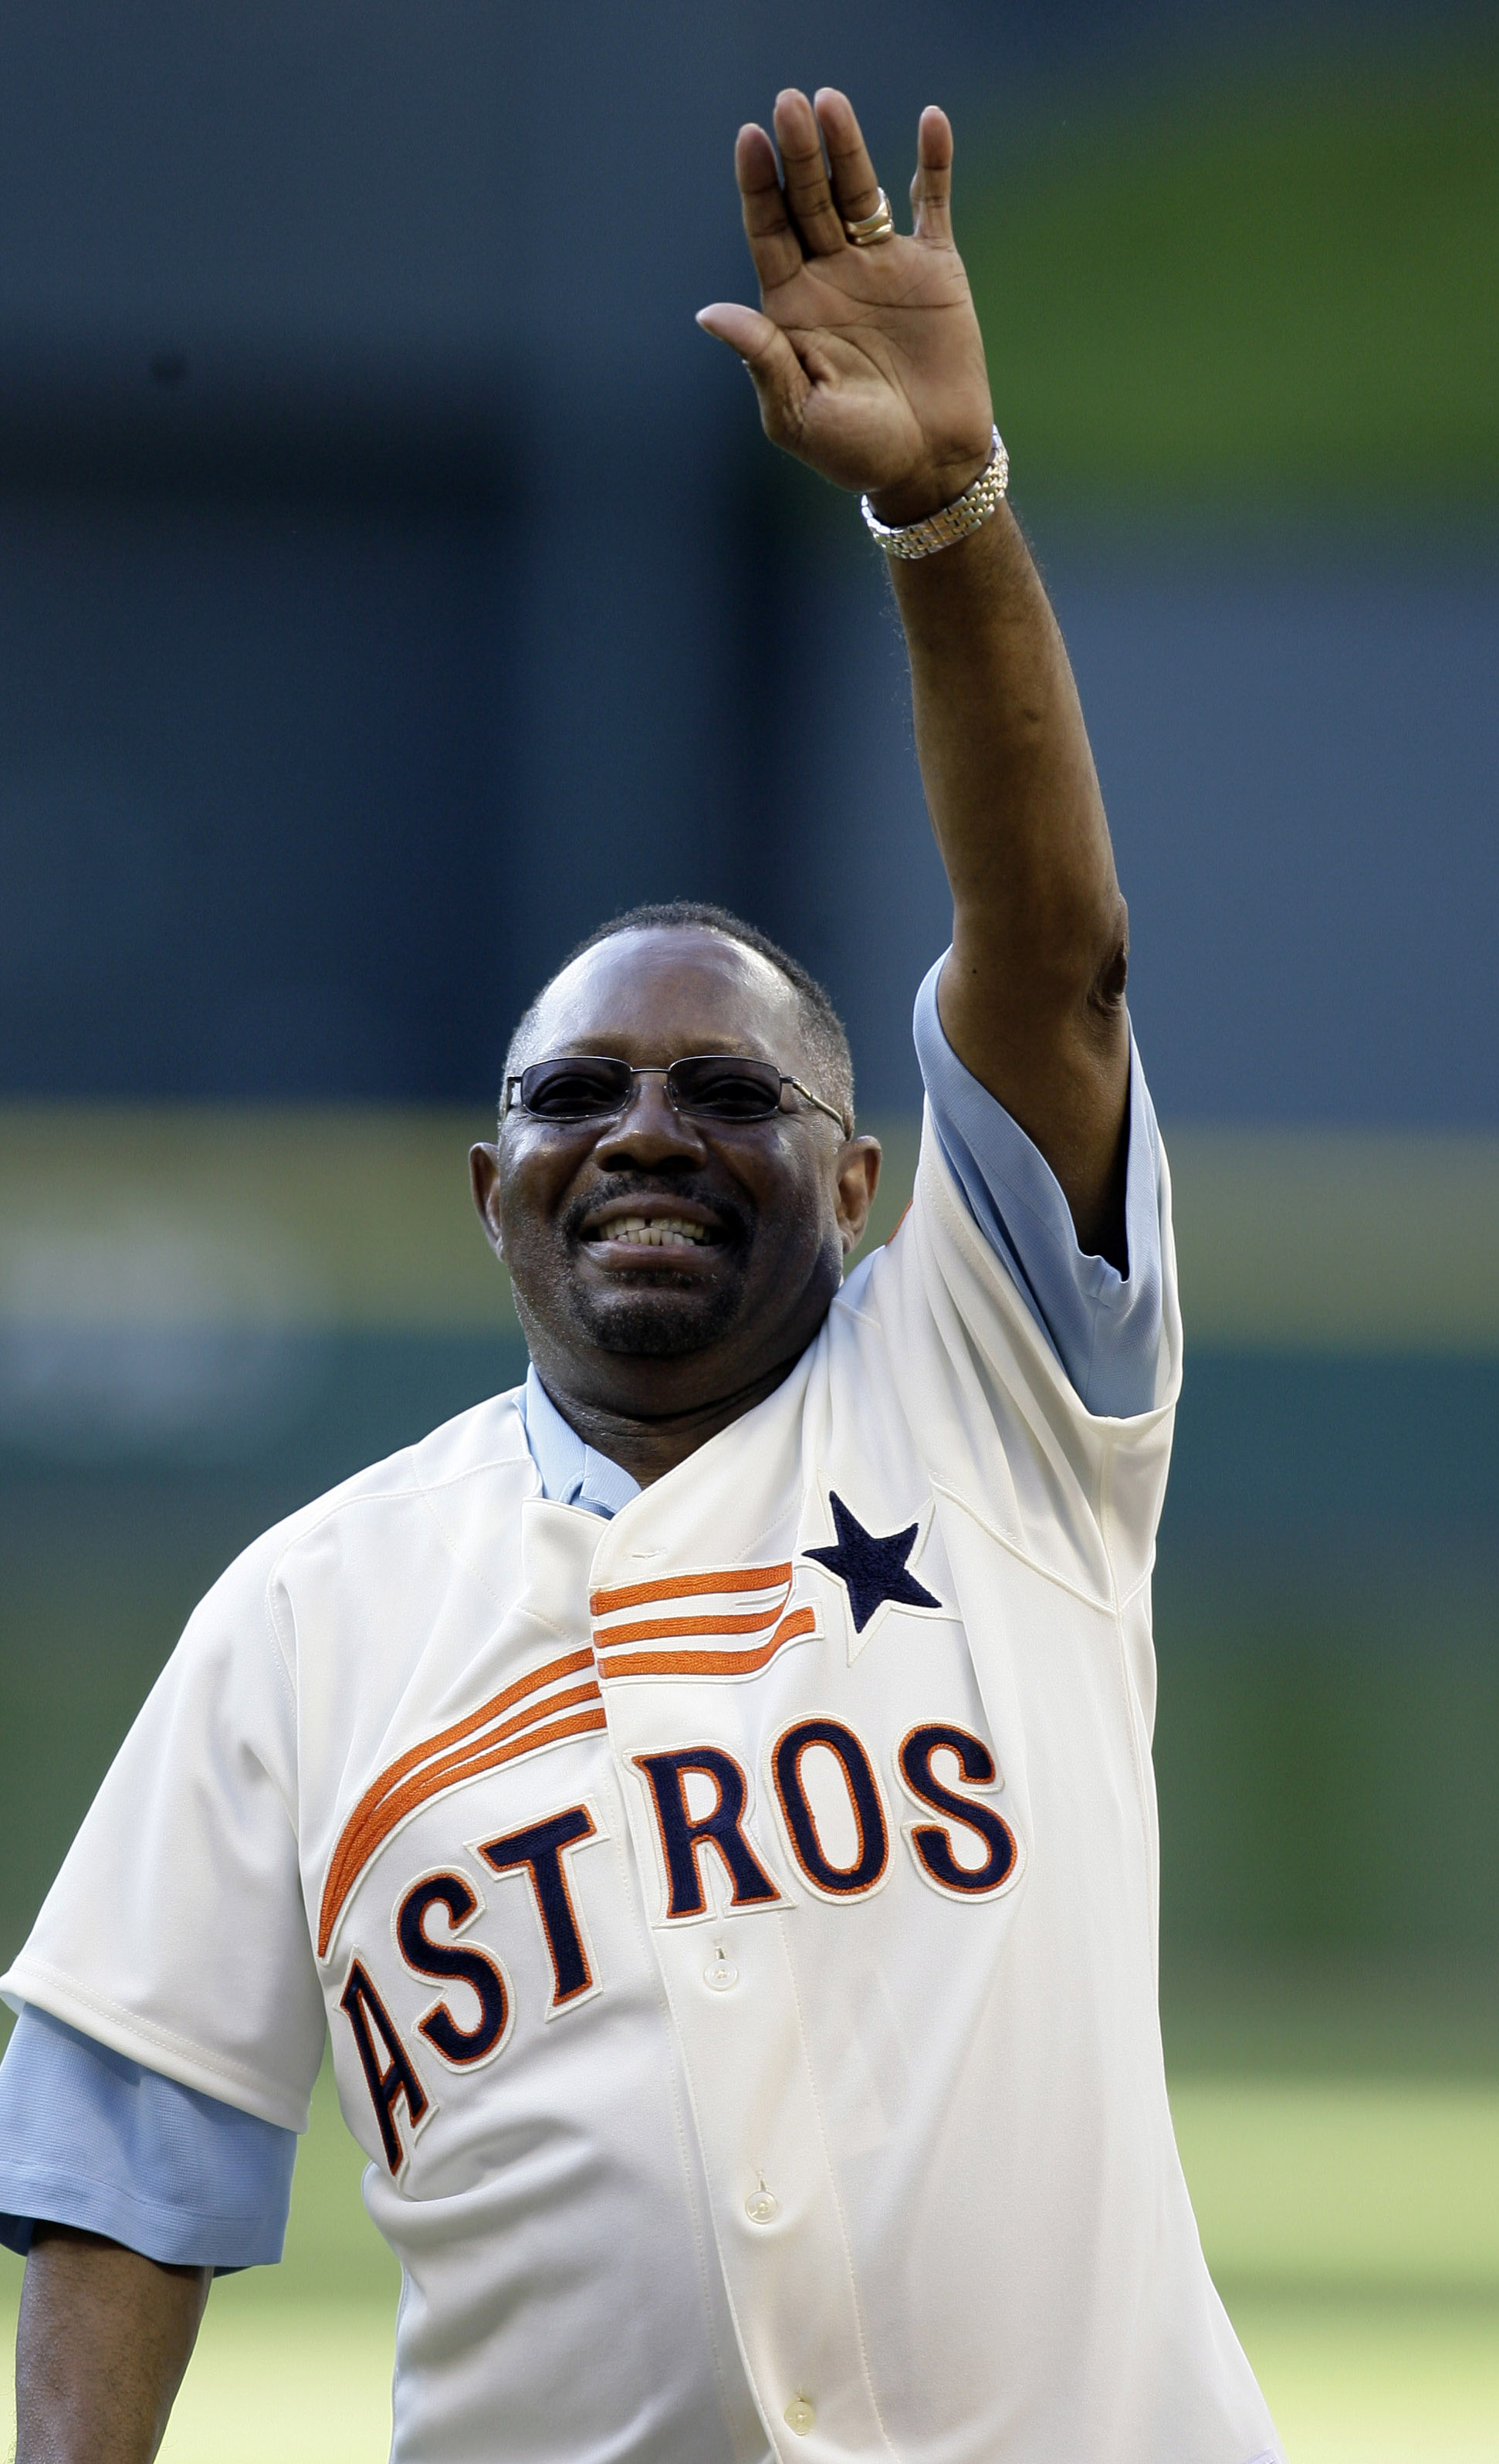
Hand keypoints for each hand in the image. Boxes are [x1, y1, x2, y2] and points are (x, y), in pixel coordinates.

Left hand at [697, 89, 993, 525]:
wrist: (930, 465)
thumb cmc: (856, 451)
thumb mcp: (798, 413)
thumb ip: (762, 359)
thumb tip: (710, 314)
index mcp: (791, 305)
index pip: (767, 231)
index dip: (758, 186)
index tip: (750, 140)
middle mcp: (831, 274)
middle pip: (808, 199)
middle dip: (798, 155)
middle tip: (789, 104)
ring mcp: (881, 265)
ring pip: (859, 192)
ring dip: (847, 147)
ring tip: (831, 103)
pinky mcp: (934, 268)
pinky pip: (931, 204)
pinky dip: (934, 163)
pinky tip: (931, 120)